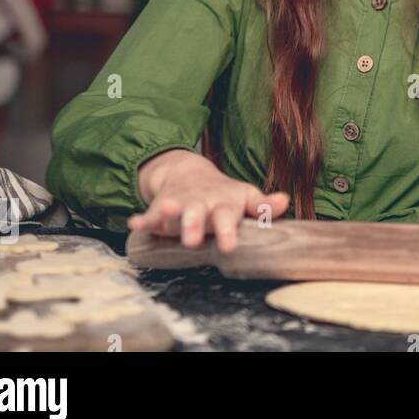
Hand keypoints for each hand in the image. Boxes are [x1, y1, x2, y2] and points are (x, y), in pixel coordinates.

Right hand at [129, 150, 289, 252]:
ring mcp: (180, 205)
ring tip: (165, 214)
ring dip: (170, 215)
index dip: (228, 231)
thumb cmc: (223, 194)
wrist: (188, 173)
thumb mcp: (244, 197)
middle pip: (197, 215)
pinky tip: (133, 223)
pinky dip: (142, 219)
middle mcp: (201, 205)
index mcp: (223, 205)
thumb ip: (261, 205)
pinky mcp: (160, 209)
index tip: (228, 245)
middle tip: (192, 240)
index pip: (227, 217)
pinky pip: (149, 215)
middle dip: (194, 226)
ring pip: (174, 213)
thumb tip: (285, 201)